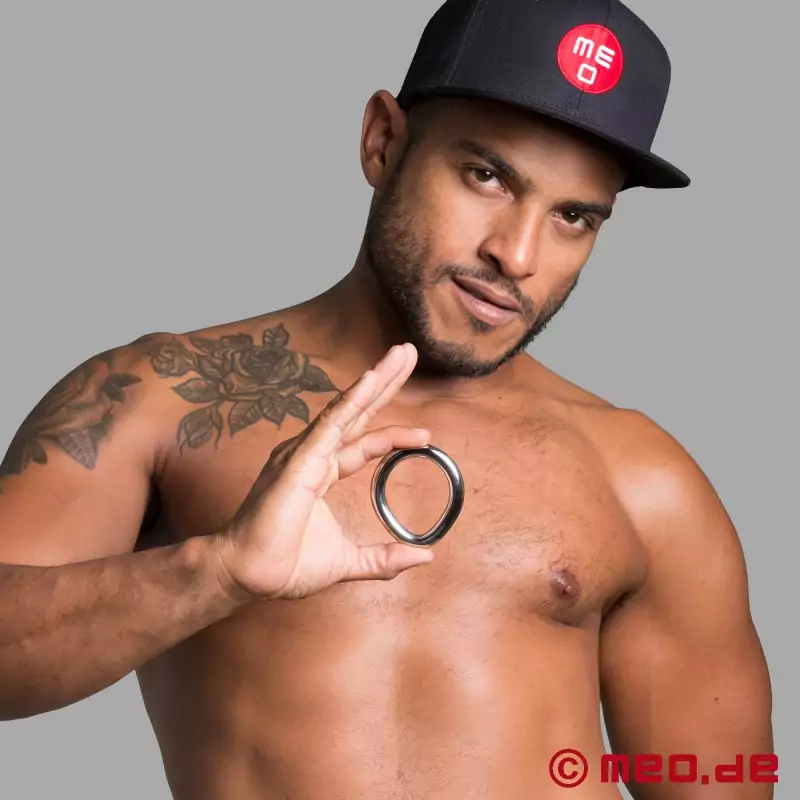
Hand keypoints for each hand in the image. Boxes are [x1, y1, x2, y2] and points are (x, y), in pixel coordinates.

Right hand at [213, 343, 434, 600]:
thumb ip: (384, 560)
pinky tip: (371, 379)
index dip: (394, 436)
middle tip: (407, 353)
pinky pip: (330, 424)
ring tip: (400, 353)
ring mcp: (304, 454)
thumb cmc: (284, 565)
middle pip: (357, 412)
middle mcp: (313, 455)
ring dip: (375, 380)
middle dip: (384, 382)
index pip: (364, 443)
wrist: (248, 575)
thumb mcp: (347, 562)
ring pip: (347, 408)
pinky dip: (351, 400)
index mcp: (321, 473)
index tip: (425, 436)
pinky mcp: (298, 460)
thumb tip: (425, 556)